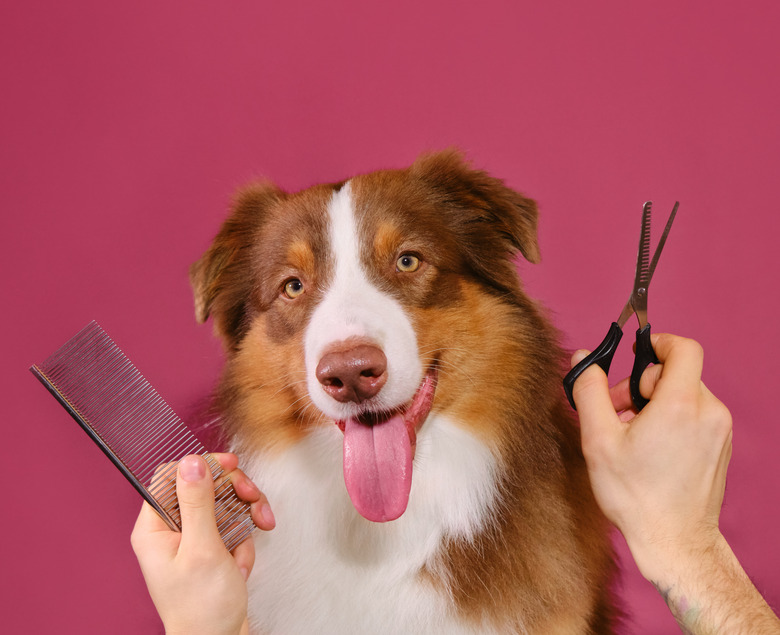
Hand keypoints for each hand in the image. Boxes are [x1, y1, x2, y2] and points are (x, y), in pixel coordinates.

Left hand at [131, 453, 274, 634]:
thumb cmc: (202, 610)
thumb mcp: (203, 549)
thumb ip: (197, 502)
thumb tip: (192, 463)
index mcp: (154, 528)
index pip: (172, 476)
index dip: (202, 466)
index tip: (228, 464)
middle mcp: (171, 531)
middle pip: (204, 487)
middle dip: (233, 492)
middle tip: (251, 497)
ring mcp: (192, 541)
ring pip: (222, 505)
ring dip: (245, 517)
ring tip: (258, 528)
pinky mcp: (210, 551)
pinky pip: (232, 528)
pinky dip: (244, 542)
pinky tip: (241, 564)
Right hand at [569, 333, 731, 580]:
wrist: (675, 541)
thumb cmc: (636, 495)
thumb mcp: (597, 440)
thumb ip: (589, 391)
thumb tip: (583, 359)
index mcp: (679, 405)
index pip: (683, 348)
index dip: (658, 343)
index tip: (635, 356)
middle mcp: (708, 412)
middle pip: (677, 373)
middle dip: (642, 385)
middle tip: (616, 411)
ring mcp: (719, 430)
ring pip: (685, 394)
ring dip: (656, 403)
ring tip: (632, 434)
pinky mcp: (721, 446)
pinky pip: (696, 415)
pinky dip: (672, 419)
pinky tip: (651, 448)